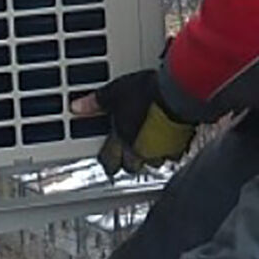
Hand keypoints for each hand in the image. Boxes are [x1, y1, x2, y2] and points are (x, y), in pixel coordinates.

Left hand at [71, 70, 194, 176]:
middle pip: (131, 167)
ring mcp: (161, 149)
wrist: (176, 92)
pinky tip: (171, 140)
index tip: (107, 160)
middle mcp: (141, 148)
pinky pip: (173, 153)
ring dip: (150, 156)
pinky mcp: (180, 144)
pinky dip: (171, 149)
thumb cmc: (148, 92)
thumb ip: (96, 102)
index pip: (109, 159)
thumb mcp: (115, 91)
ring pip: (153, 163)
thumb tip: (78, 107)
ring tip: (150, 147)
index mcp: (122, 138)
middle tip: (127, 156)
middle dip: (129, 163)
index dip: (106, 162)